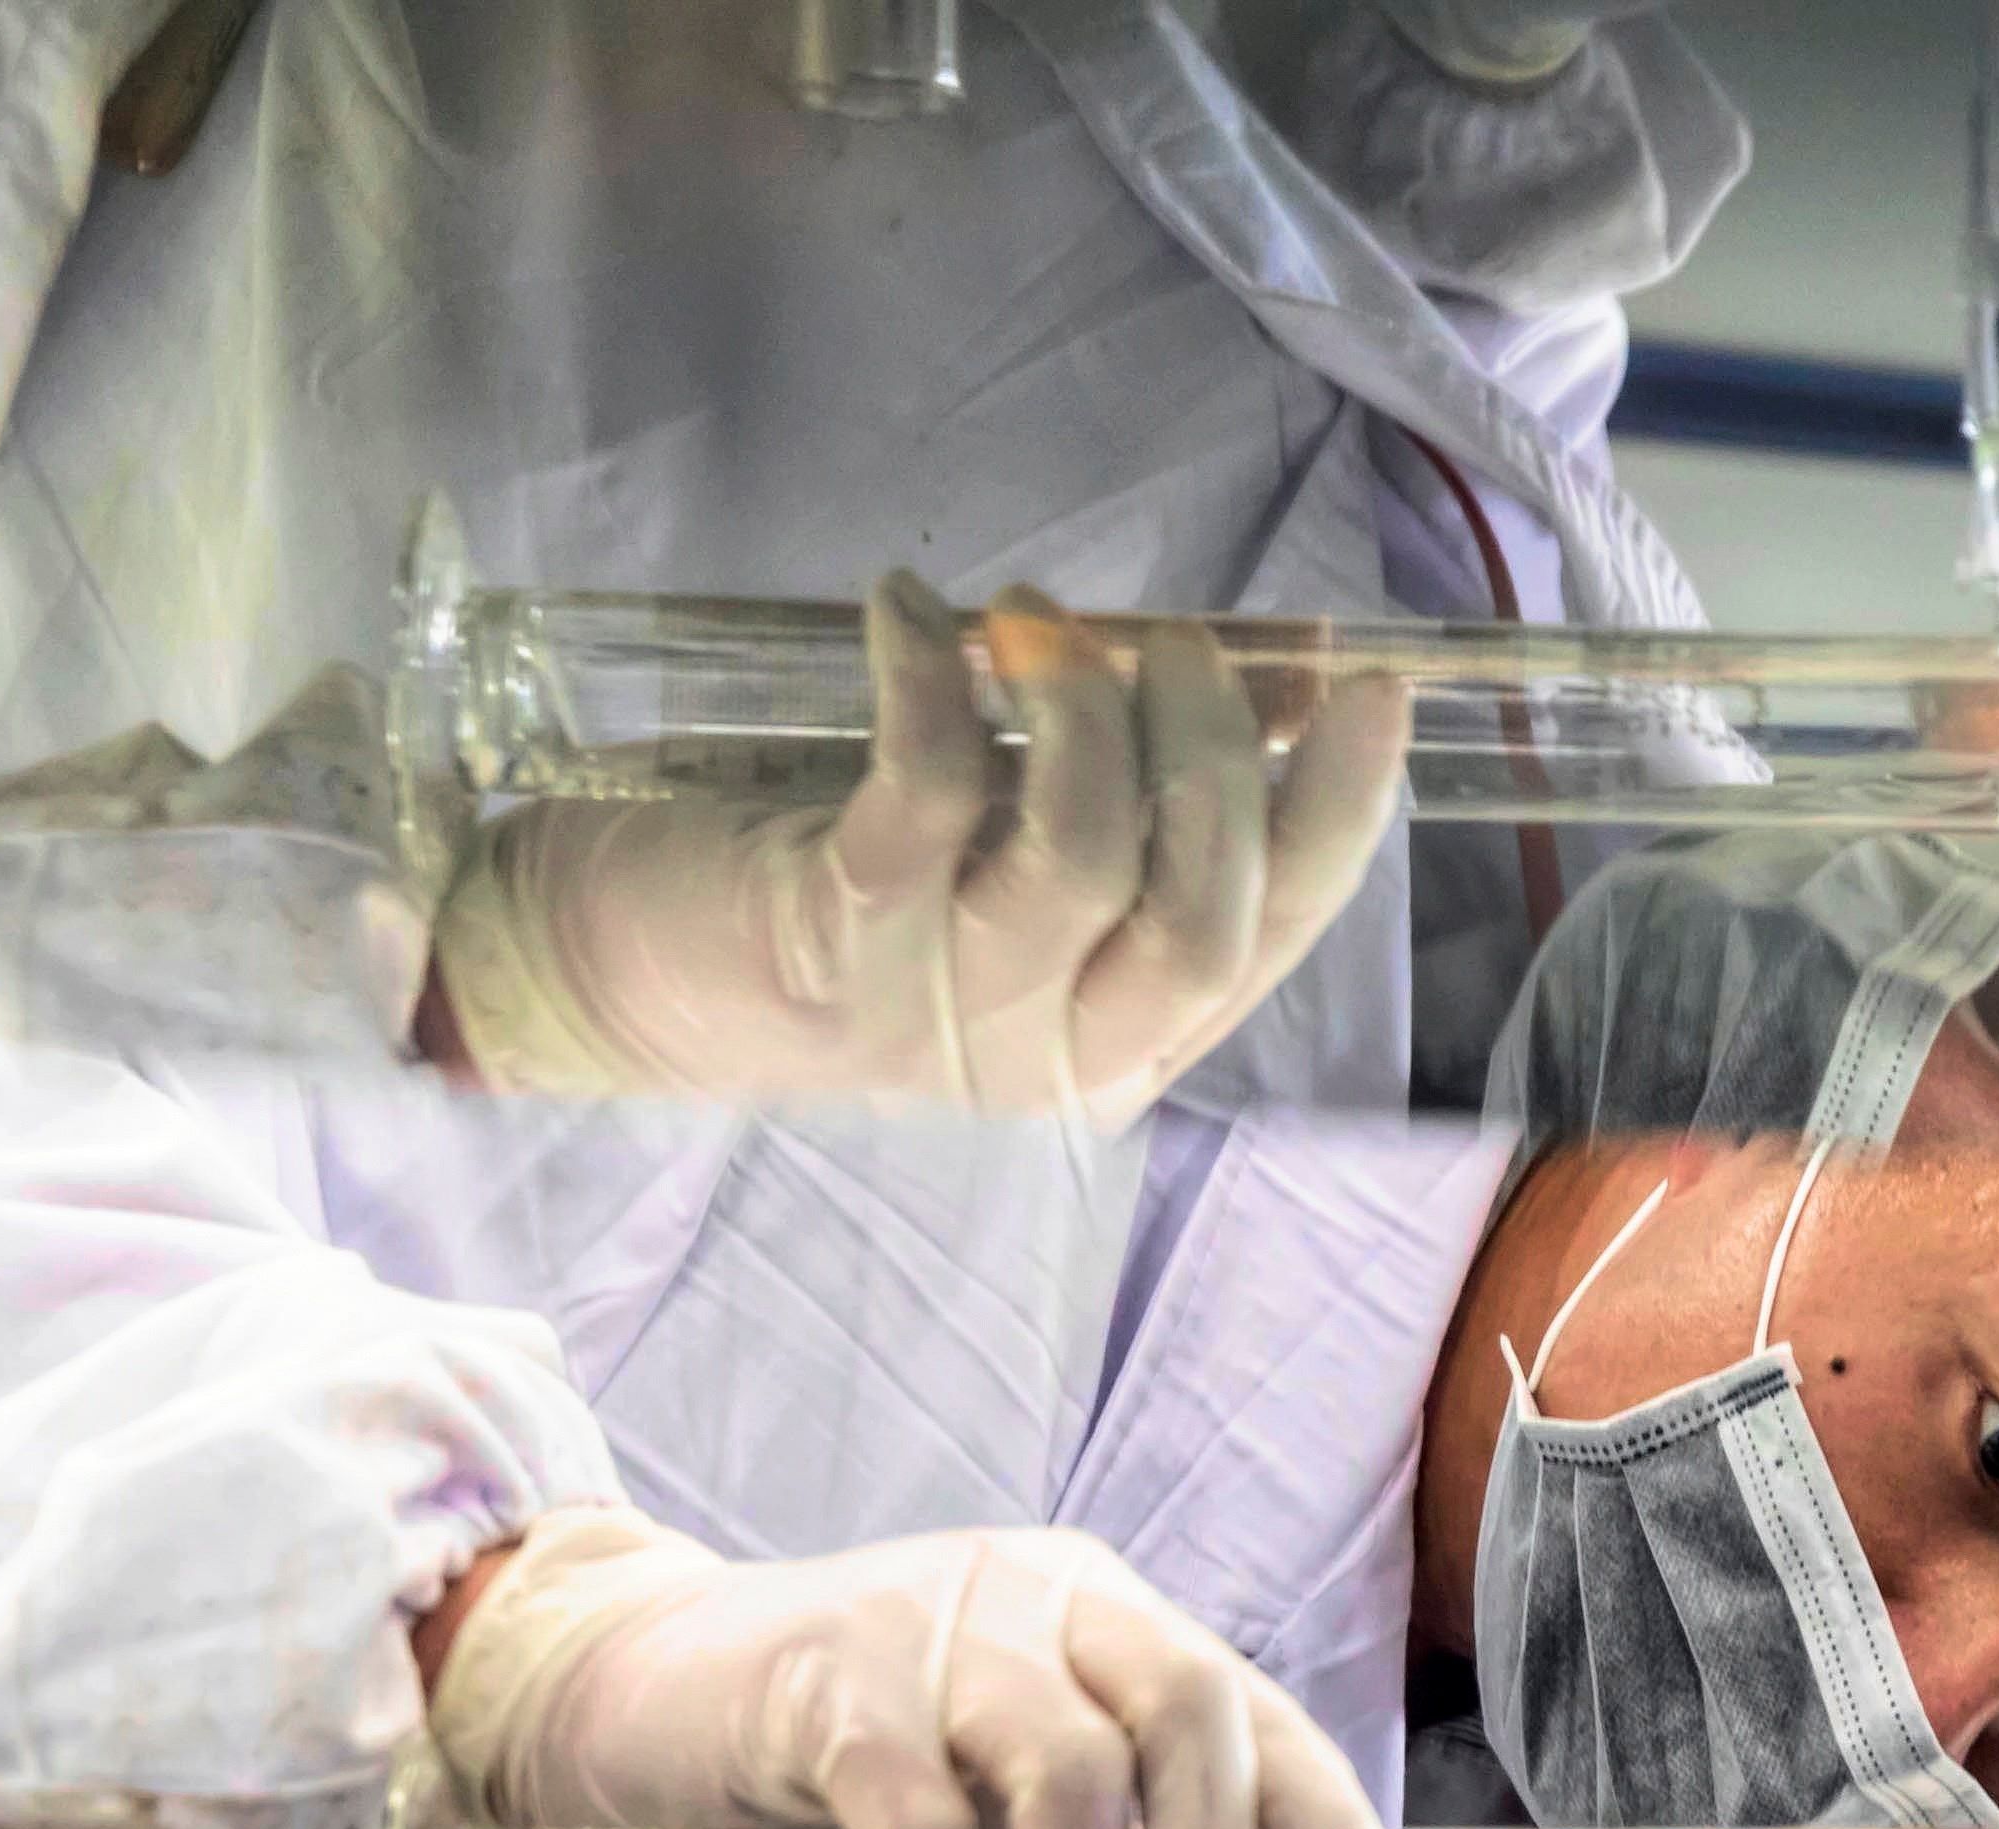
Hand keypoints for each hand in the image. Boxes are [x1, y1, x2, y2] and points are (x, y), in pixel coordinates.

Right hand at [419, 1507, 1395, 1828]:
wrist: (631, 1686)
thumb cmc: (837, 1765)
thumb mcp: (1003, 1821)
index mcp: (1108, 1618)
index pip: (1257, 1708)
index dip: (1327, 1825)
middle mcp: (1042, 1596)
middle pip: (1189, 1713)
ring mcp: (937, 1624)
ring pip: (1065, 1779)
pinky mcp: (833, 1678)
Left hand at [427, 575, 1411, 1129]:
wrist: (631, 969)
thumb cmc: (849, 892)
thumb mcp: (1022, 846)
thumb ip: (1152, 789)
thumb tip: (1287, 673)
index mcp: (1124, 1038)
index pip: (1274, 937)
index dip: (1337, 813)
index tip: (1367, 688)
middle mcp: (1051, 1052)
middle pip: (1202, 921)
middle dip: (1212, 752)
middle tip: (1166, 642)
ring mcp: (943, 1012)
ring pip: (1084, 863)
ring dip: (1087, 709)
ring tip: (1037, 619)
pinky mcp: (836, 937)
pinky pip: (929, 790)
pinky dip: (932, 674)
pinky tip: (907, 606)